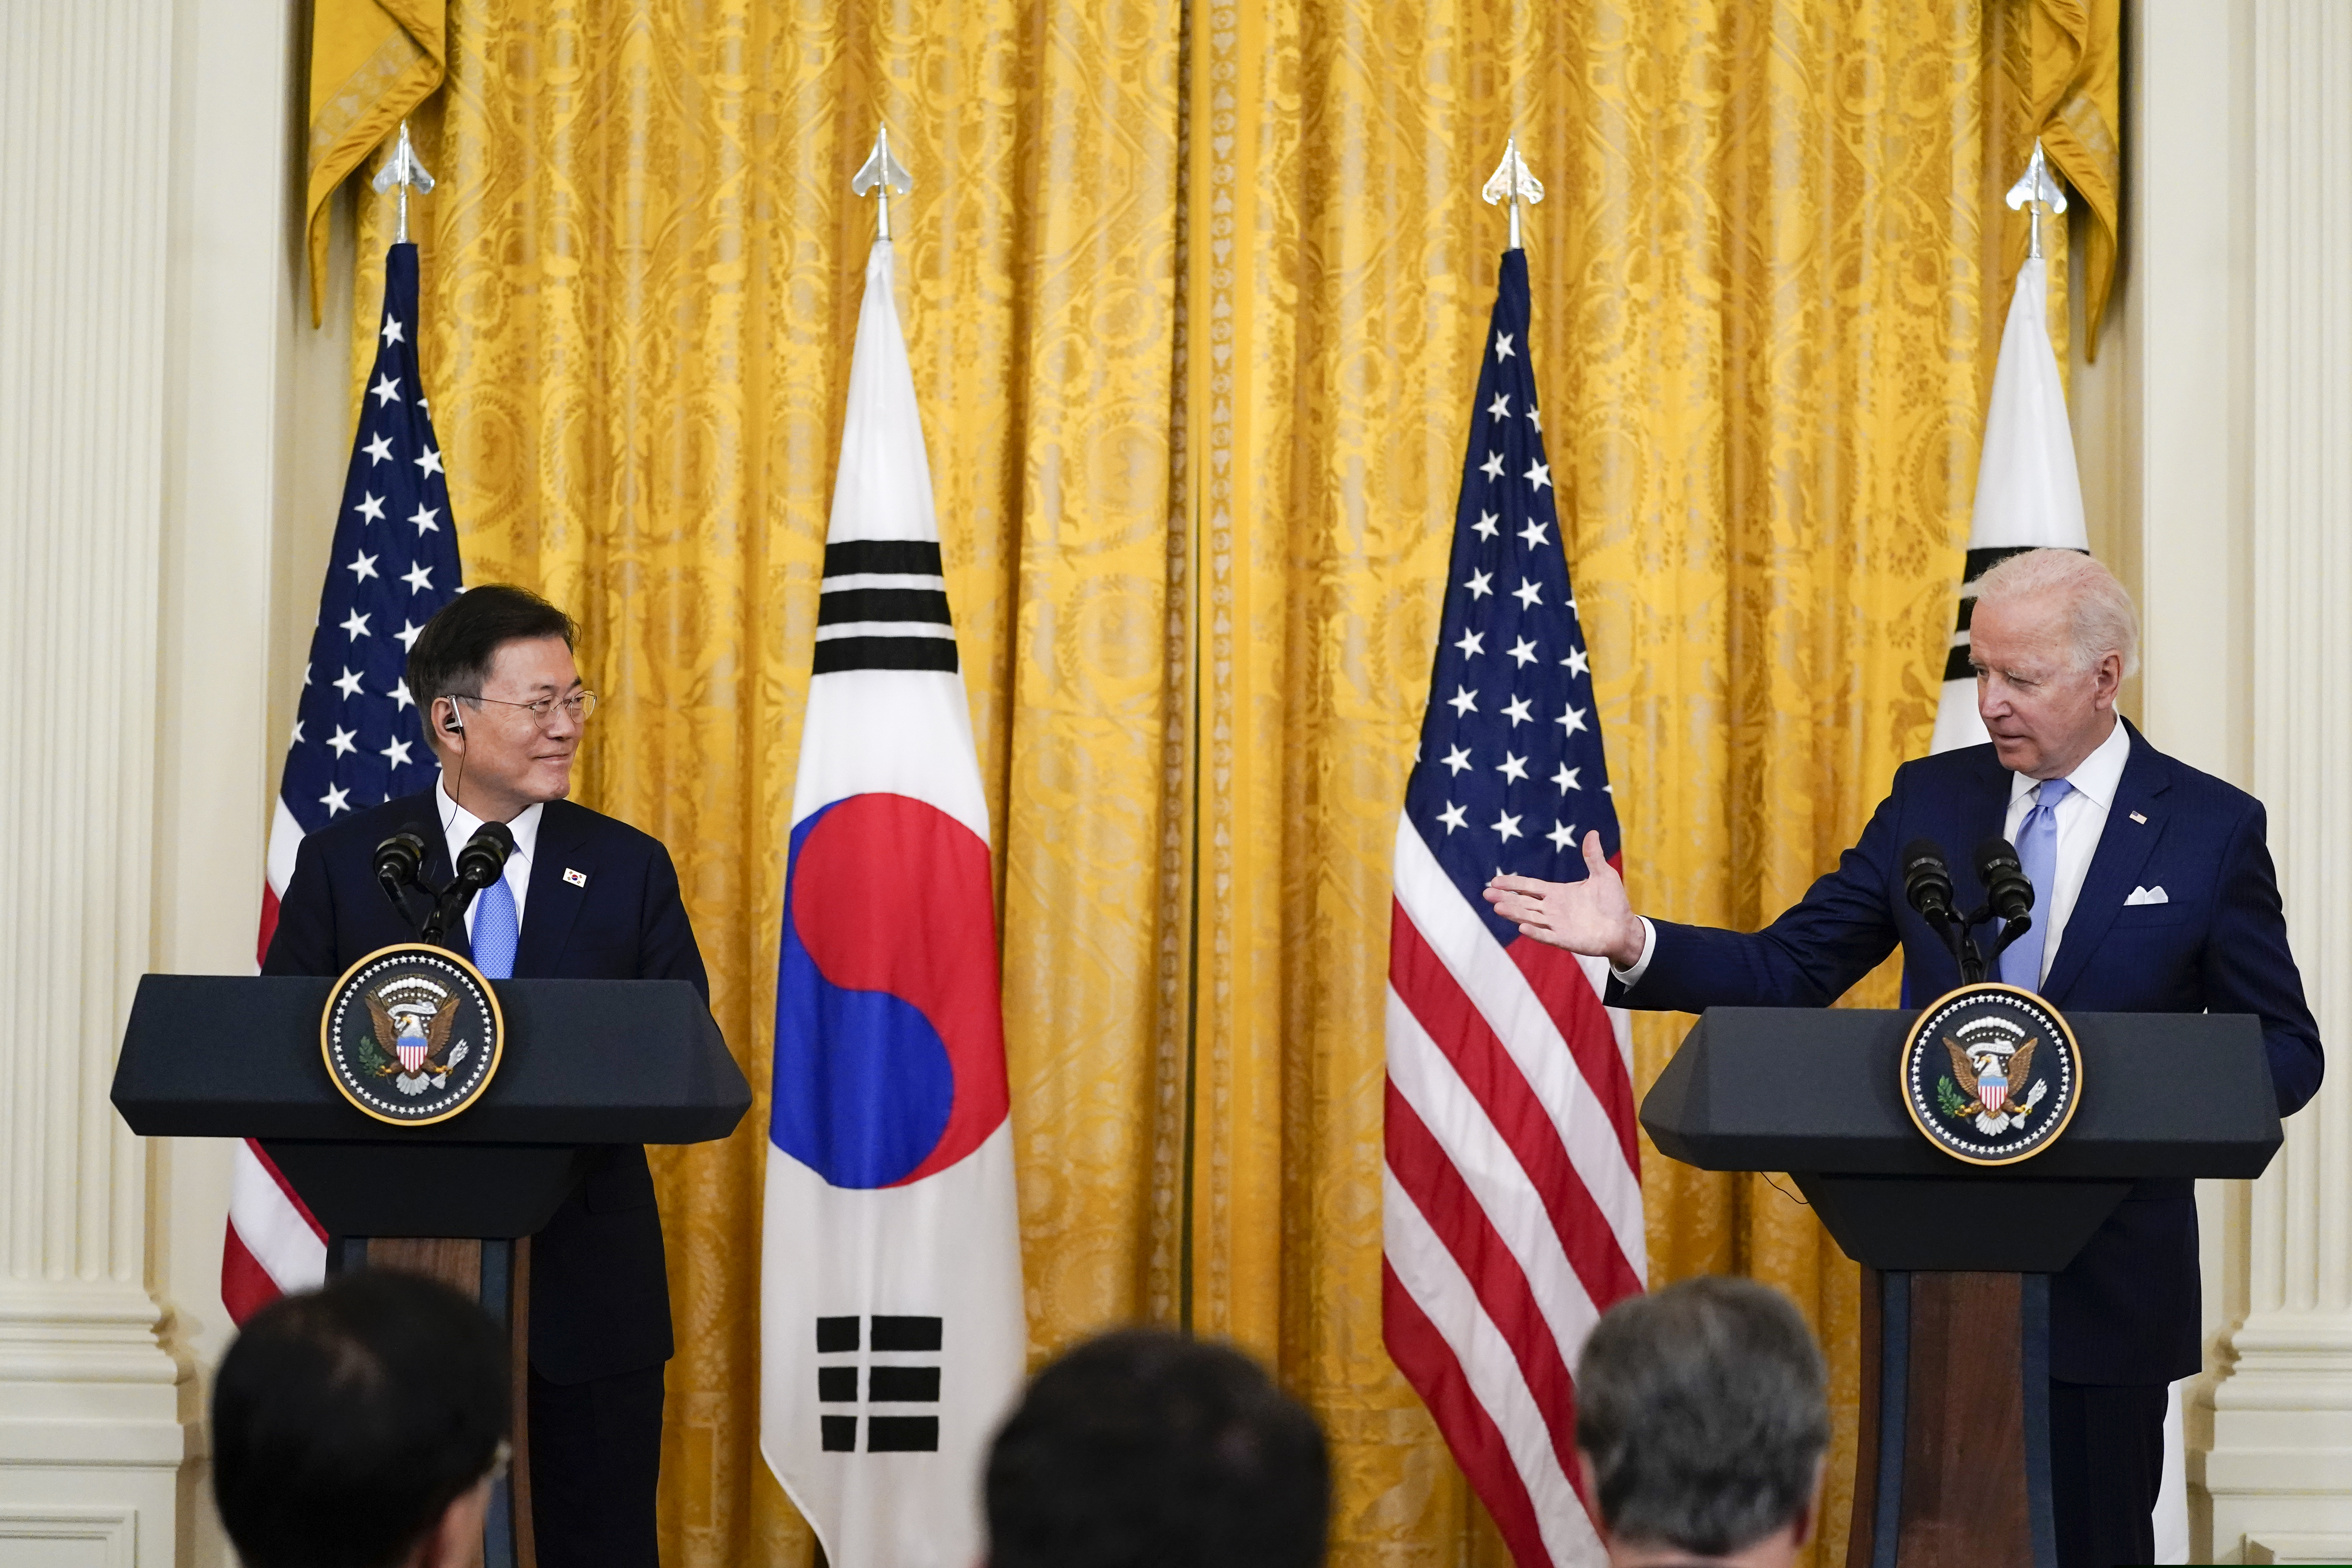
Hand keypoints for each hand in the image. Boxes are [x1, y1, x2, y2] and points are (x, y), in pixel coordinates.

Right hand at [1483, 831, 1645, 967]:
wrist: (1624, 928)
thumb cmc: (1613, 902)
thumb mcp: (1603, 875)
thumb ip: (1593, 856)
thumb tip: (1592, 832)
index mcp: (1557, 893)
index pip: (1530, 886)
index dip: (1513, 883)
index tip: (1495, 880)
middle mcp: (1553, 909)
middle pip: (1524, 902)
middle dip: (1505, 897)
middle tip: (1486, 893)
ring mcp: (1556, 925)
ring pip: (1530, 917)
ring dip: (1514, 913)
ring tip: (1497, 907)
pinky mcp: (1564, 939)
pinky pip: (1546, 936)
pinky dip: (1534, 932)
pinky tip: (1522, 927)